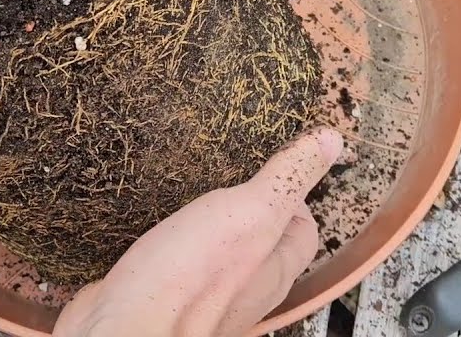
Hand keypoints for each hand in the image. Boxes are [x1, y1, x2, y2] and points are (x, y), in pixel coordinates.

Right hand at [54, 129, 343, 336]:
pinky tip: (156, 228)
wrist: (129, 327)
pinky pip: (179, 264)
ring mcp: (205, 297)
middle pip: (263, 243)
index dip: (294, 194)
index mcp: (276, 270)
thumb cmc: (191, 279)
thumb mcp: (252, 211)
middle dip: (250, 208)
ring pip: (219, 255)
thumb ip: (288, 177)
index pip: (304, 229)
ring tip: (193, 195)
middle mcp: (247, 290)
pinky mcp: (166, 295)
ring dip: (209, 227)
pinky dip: (173, 244)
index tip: (277, 166)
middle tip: (231, 176)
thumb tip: (331, 141)